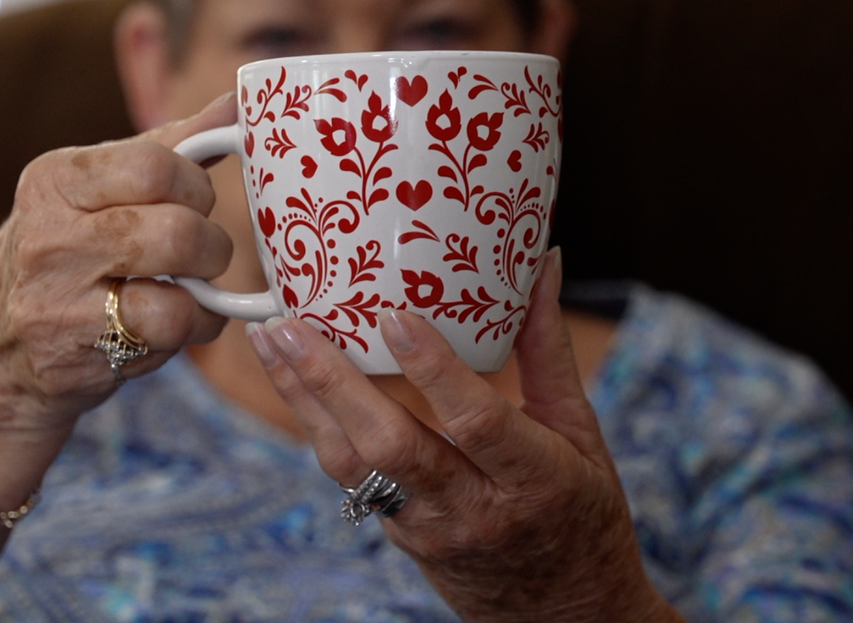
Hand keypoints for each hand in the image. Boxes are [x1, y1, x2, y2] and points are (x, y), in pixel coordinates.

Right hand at [0, 93, 236, 434]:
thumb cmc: (68, 250)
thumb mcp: (98, 189)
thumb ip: (172, 147)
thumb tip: (239, 106)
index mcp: (55, 180)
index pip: (155, 167)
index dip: (197, 187)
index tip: (196, 201)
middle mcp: (48, 239)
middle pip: (176, 234)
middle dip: (212, 246)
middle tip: (203, 252)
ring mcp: (57, 304)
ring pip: (178, 296)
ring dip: (207, 295)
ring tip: (193, 290)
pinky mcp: (75, 358)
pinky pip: (169, 339)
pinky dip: (192, 330)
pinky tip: (174, 323)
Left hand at [245, 249, 682, 622]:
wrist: (562, 615)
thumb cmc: (580, 513)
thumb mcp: (582, 434)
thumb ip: (549, 352)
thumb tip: (544, 265)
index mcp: (534, 479)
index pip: (477, 422)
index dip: (434, 370)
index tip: (394, 316)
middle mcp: (473, 509)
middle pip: (390, 447)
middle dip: (331, 384)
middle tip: (288, 326)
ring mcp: (428, 529)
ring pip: (353, 466)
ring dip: (304, 401)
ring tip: (270, 341)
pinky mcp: (400, 535)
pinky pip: (350, 476)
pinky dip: (319, 425)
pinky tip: (293, 380)